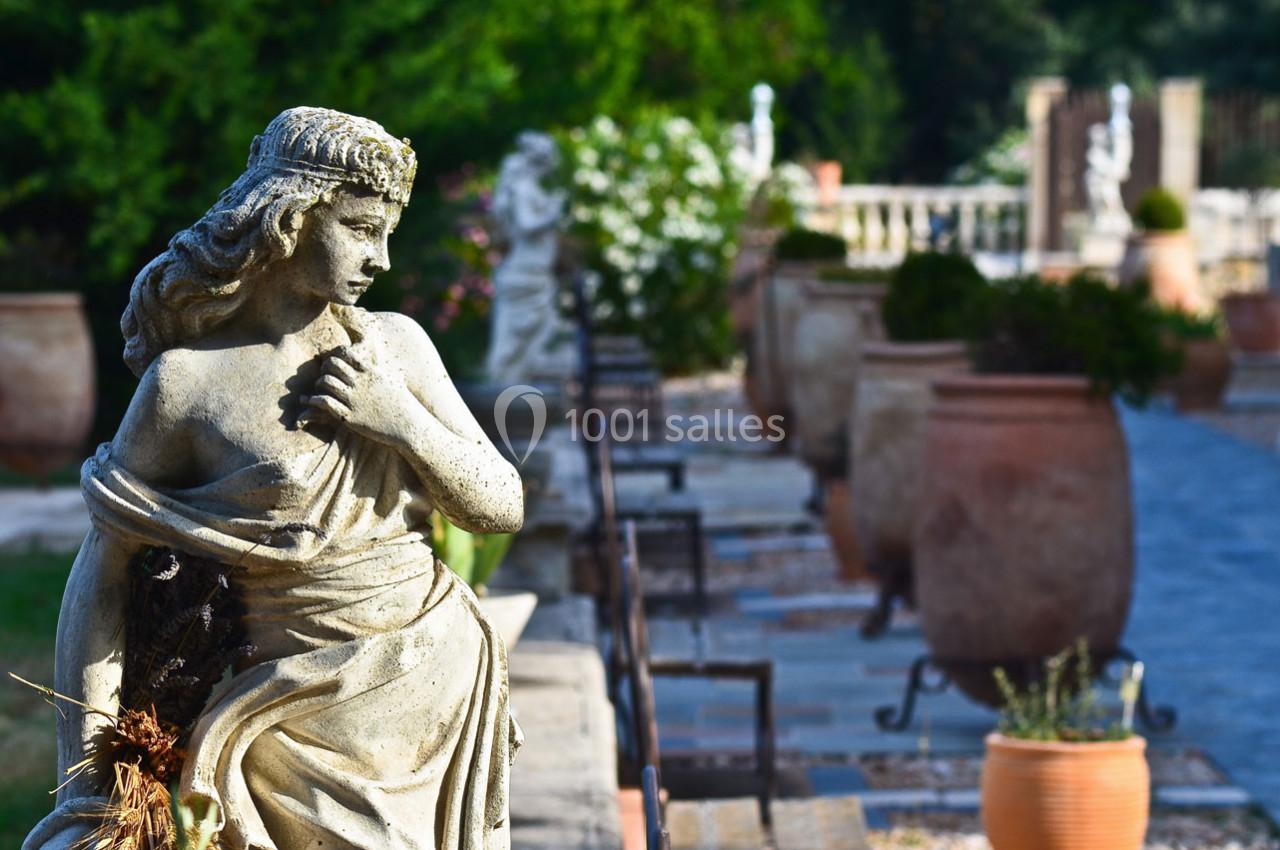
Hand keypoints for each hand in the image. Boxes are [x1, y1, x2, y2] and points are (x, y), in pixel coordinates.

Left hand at [298, 345, 422, 446]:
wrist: (409, 425)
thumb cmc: (402, 402)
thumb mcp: (392, 379)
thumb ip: (377, 369)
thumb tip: (374, 360)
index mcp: (370, 371)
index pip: (344, 353)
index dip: (335, 356)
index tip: (335, 365)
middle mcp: (361, 383)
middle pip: (331, 365)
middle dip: (325, 369)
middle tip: (326, 376)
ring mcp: (355, 400)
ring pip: (325, 382)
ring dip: (319, 384)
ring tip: (321, 390)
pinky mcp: (350, 417)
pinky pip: (325, 402)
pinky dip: (316, 400)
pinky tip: (316, 402)